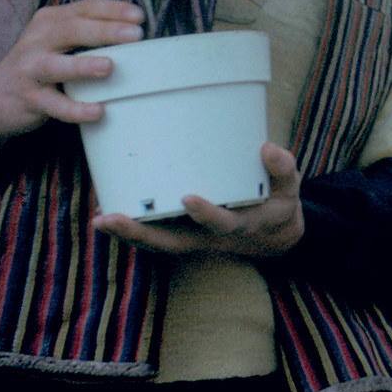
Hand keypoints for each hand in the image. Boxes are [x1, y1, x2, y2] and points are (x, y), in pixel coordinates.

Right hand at [0, 0, 145, 157]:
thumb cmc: (36, 67)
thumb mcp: (54, 41)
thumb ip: (84, 34)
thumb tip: (134, 32)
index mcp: (48, 21)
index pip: (84, 8)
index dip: (112, 10)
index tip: (140, 16)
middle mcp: (37, 40)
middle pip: (72, 30)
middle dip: (105, 30)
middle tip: (136, 34)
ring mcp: (30, 70)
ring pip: (57, 66)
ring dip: (83, 66)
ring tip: (109, 67)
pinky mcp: (28, 99)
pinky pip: (55, 105)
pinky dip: (76, 109)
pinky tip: (97, 111)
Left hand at [91, 142, 304, 258]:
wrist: (275, 239)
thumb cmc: (279, 204)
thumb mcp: (291, 188)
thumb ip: (283, 169)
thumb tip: (267, 148)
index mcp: (242, 225)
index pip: (221, 224)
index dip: (206, 214)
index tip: (189, 198)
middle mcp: (212, 238)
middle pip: (172, 242)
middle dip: (140, 233)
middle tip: (110, 218)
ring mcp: (195, 239)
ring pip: (157, 243)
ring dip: (128, 234)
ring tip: (100, 219)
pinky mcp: (185, 234)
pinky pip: (155, 236)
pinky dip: (130, 230)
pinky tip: (105, 215)